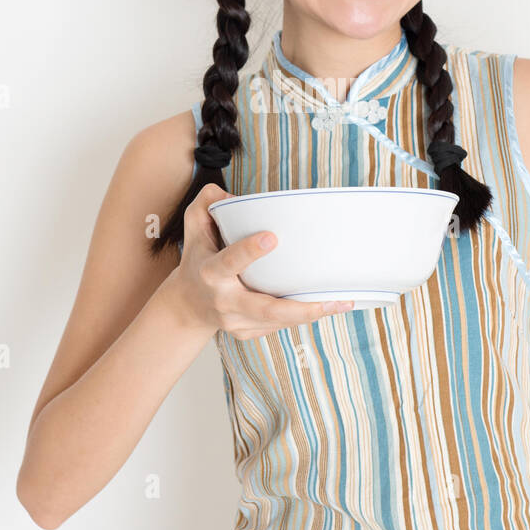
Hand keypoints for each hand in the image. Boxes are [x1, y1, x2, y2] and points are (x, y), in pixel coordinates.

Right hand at [162, 182, 353, 338]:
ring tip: (343, 302)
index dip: (249, 251)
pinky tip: (324, 306)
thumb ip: (208, 202)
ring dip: (311, 313)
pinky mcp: (246, 333)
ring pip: (277, 321)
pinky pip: (277, 325)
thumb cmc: (198, 259)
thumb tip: (234, 197)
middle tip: (333, 299)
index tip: (271, 238)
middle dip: (300, 308)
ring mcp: (235, 322)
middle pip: (264, 309)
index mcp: (210, 272)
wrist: (187, 305)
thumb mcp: (194, 226)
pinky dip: (301, 316)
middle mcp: (223, 300)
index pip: (229, 261)